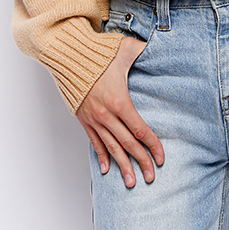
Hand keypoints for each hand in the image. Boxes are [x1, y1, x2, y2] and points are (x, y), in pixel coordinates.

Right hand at [77, 35, 164, 187]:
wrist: (67, 57)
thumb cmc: (97, 53)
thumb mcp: (125, 49)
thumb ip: (143, 51)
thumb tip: (156, 47)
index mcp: (120, 101)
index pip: (141, 131)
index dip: (153, 146)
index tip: (161, 158)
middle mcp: (107, 115)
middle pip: (128, 144)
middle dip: (142, 162)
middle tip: (151, 178)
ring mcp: (94, 119)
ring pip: (112, 148)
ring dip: (123, 166)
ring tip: (131, 182)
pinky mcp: (84, 119)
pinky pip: (94, 142)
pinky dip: (102, 156)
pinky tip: (108, 169)